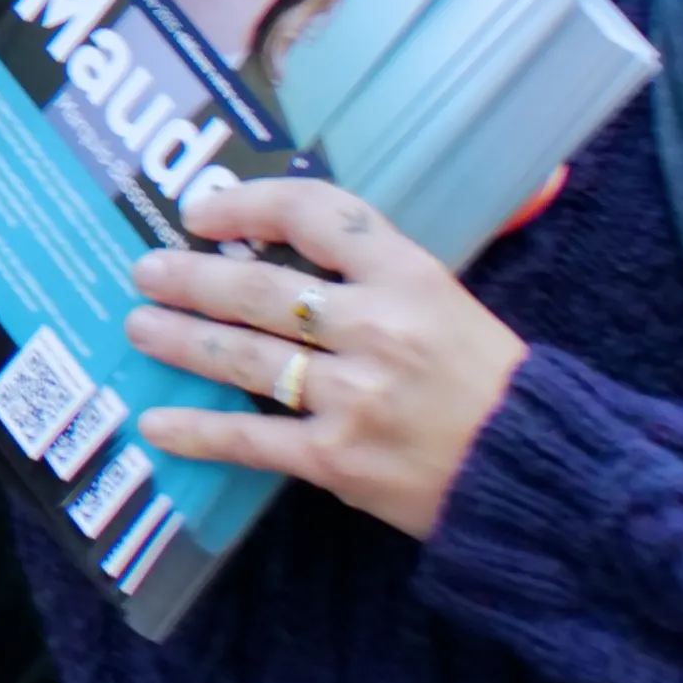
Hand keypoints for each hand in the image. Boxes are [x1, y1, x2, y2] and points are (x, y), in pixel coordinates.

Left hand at [128, 170, 527, 538]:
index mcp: (411, 277)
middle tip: (146, 271)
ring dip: (180, 339)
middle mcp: (377, 328)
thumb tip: (286, 254)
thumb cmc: (495, 388)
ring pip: (242, 357)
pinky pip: (250, 439)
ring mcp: (354, 395)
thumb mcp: (447, 306)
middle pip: (260, 288)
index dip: (250, 203)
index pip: (317, 214)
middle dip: (191, 277)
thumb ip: (377, 281)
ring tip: (138, 327)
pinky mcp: (339, 460)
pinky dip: (196, 431)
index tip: (201, 212)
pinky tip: (157, 423)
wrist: (544, 479)